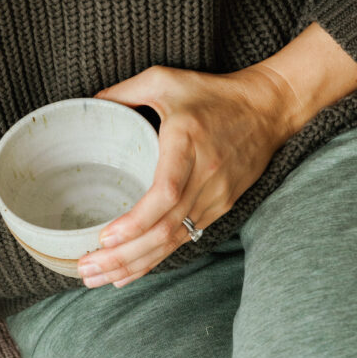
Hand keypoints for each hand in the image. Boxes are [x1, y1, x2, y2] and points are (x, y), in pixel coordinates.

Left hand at [76, 23, 356, 287]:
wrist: (270, 110)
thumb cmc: (213, 93)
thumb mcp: (166, 80)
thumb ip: (124, 91)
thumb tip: (88, 104)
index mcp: (187, 144)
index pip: (166, 193)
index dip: (136, 221)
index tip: (106, 237)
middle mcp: (204, 177)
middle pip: (164, 229)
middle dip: (123, 256)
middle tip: (86, 269)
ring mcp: (215, 198)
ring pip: (173, 242)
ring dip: (134, 265)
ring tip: (97, 277)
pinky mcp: (220, 209)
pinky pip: (184, 241)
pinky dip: (154, 260)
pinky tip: (127, 272)